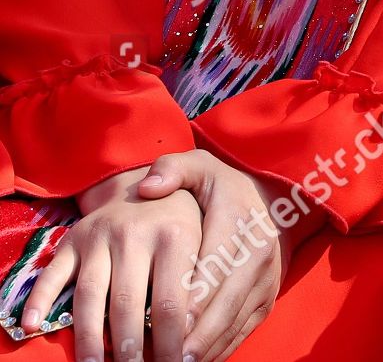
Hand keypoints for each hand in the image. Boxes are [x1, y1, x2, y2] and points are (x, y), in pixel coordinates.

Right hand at [22, 164, 201, 361]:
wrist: (147, 179)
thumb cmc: (183, 218)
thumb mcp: (208, 228)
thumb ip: (207, 271)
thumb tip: (197, 326)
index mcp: (175, 232)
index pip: (171, 300)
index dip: (171, 340)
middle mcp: (134, 232)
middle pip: (127, 304)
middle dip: (130, 349)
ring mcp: (100, 235)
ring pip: (90, 295)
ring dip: (90, 339)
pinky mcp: (73, 240)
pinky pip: (52, 272)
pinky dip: (39, 299)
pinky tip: (33, 326)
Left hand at [136, 150, 297, 361]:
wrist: (275, 202)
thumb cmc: (223, 189)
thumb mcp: (201, 166)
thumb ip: (172, 168)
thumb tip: (146, 186)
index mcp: (238, 220)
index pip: (212, 267)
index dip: (189, 302)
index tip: (160, 326)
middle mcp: (258, 252)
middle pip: (223, 304)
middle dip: (193, 337)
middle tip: (161, 360)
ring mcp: (265, 280)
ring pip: (232, 324)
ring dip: (202, 349)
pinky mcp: (266, 300)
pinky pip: (241, 332)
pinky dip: (215, 351)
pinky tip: (189, 361)